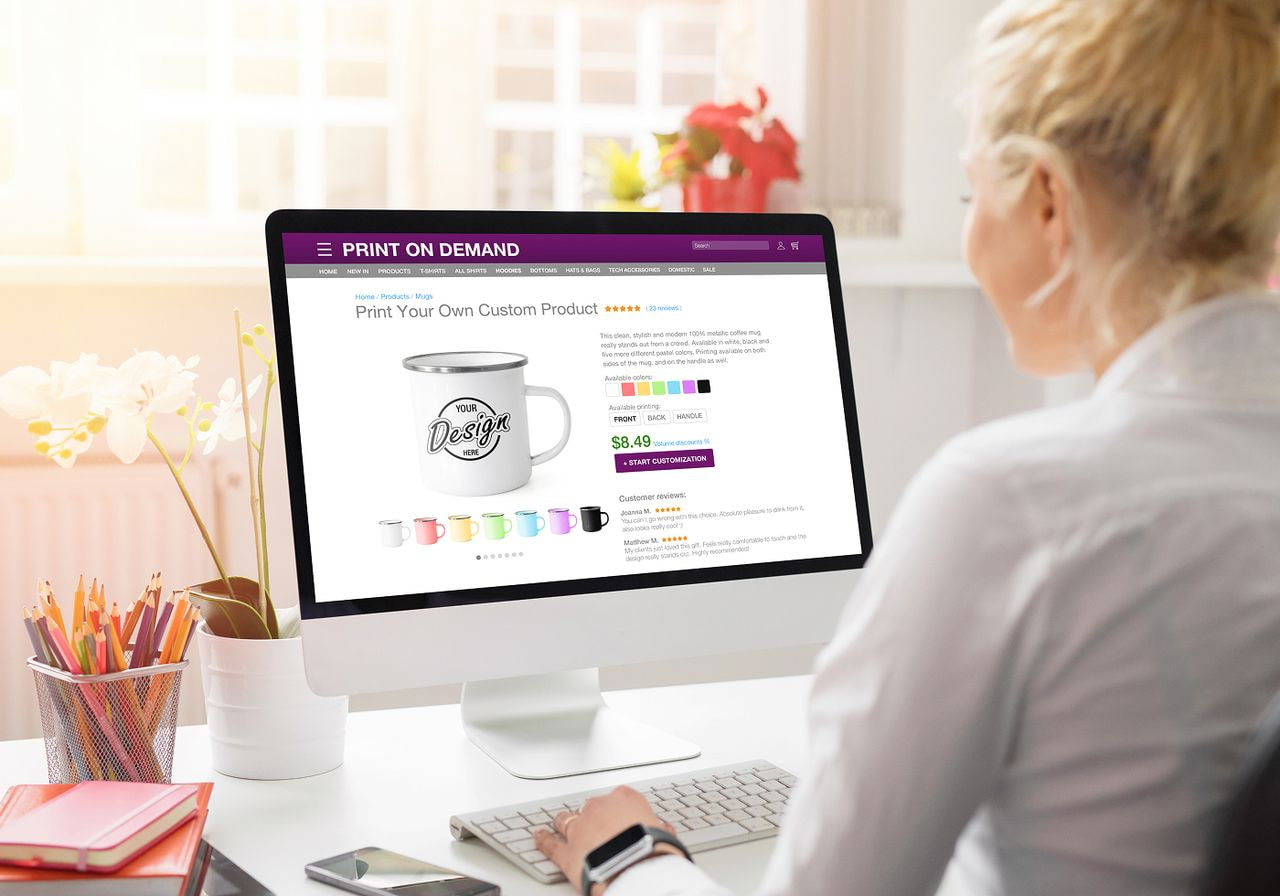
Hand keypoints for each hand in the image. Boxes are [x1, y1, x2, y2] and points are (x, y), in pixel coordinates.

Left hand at [533, 786, 681, 893]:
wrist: (636, 867)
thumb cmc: (654, 849)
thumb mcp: (664, 835)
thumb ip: (659, 828)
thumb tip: (664, 831)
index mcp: (625, 798)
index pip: (619, 799)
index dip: (618, 811)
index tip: (621, 818)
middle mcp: (599, 808)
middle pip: (592, 808)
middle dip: (593, 817)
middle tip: (598, 827)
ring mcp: (580, 828)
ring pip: (567, 820)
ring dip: (564, 822)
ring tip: (560, 823)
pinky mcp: (567, 852)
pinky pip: (551, 845)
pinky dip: (543, 841)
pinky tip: (538, 838)